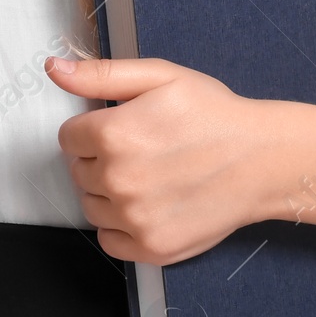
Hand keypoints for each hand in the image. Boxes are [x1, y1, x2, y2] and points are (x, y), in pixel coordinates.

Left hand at [46, 54, 297, 264]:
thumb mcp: (159, 77)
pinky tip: (149, 205)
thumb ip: (100, 75)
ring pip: (91, 206)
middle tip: (143, 149)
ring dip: (108, 193)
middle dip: (101, 158)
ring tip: (148, 176)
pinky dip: (121, 226)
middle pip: (79, 171)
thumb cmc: (213, 114)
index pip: (68, 137)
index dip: (93, 128)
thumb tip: (54, 68)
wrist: (261, 159)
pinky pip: (109, 240)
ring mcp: (134, 219)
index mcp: (112, 135)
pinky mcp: (151, 248)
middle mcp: (117, 181)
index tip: (122, 127)